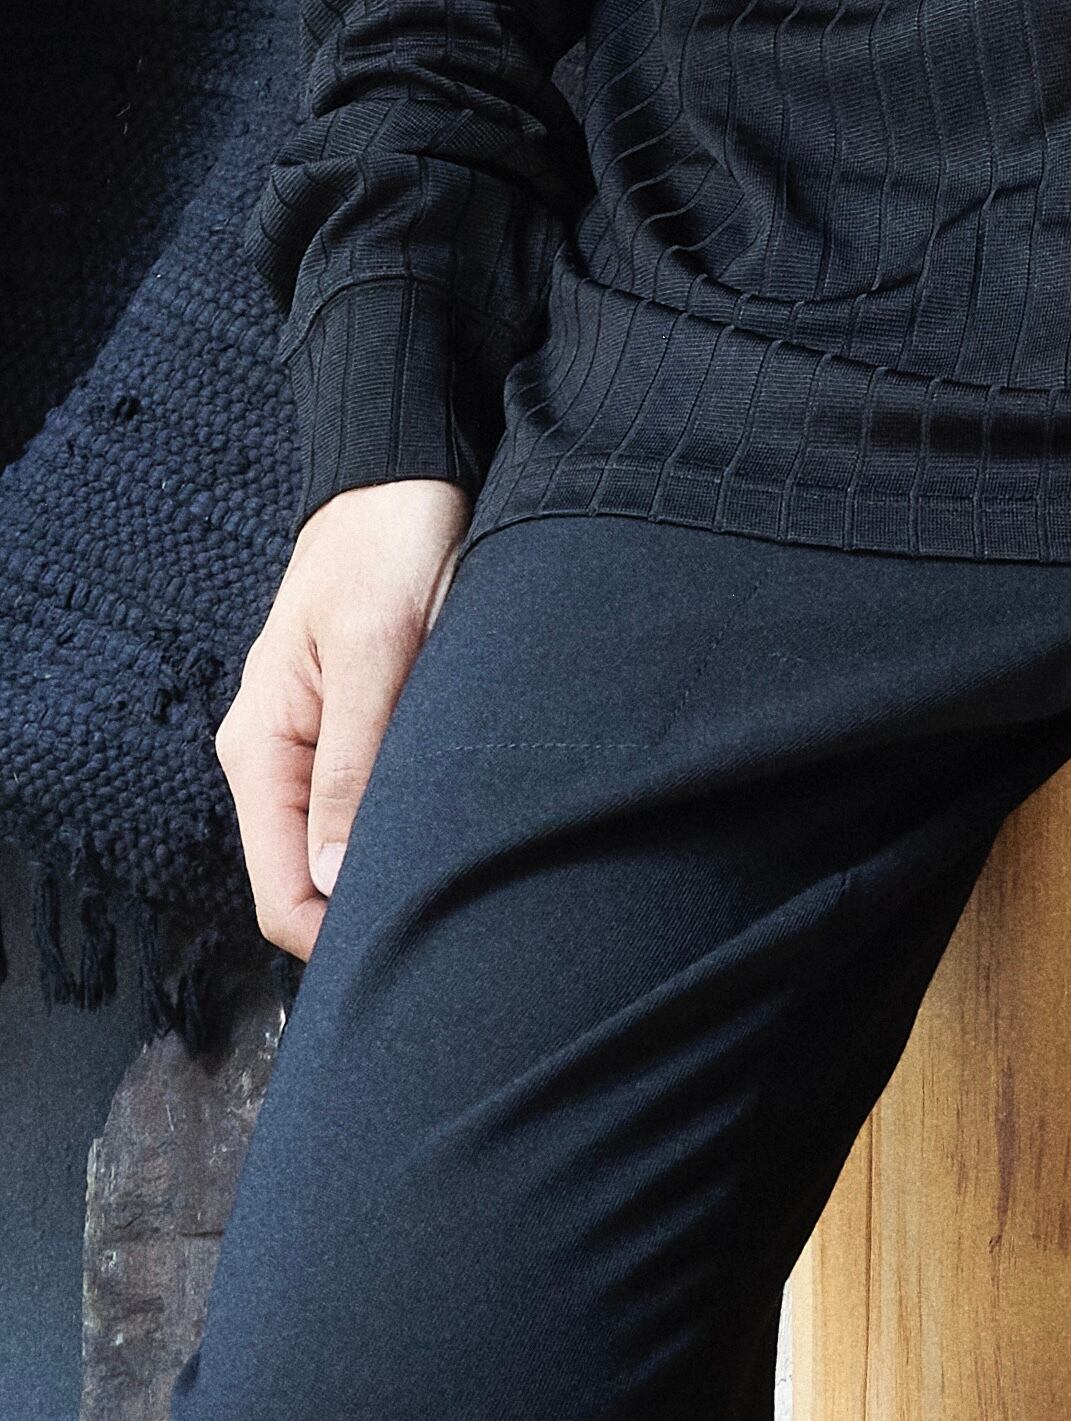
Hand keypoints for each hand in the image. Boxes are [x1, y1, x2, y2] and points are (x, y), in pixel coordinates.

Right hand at [214, 478, 473, 958]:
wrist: (403, 472)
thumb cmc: (388, 542)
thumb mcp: (377, 645)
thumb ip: (353, 762)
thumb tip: (335, 879)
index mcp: (260, 749)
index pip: (280, 892)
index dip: (336, 936)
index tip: (410, 948)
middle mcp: (275, 760)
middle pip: (308, 882)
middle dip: (367, 909)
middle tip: (454, 919)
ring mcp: (312, 748)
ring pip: (341, 849)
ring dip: (390, 865)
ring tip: (461, 874)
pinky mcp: (352, 730)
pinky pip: (366, 806)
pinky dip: (402, 824)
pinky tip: (452, 825)